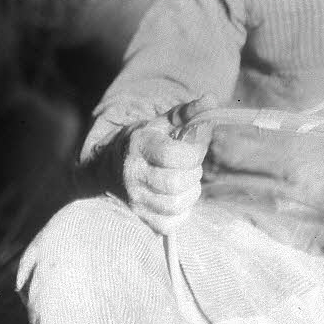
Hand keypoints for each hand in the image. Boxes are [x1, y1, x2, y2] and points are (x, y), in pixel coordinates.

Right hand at [121, 94, 217, 235]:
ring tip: (186, 180)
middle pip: (175, 183)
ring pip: (175, 205)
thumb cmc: (147, 141)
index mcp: (139, 145)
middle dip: (193, 173)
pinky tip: (179, 197)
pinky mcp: (140, 218)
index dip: (194, 153)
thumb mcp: (164, 122)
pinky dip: (182, 212)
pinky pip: (170, 224)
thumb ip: (190, 112)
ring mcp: (134, 199)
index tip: (195, 150)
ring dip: (190, 192)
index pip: (174, 155)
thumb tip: (212, 100)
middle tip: (189, 166)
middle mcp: (132, 174)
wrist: (111, 167)